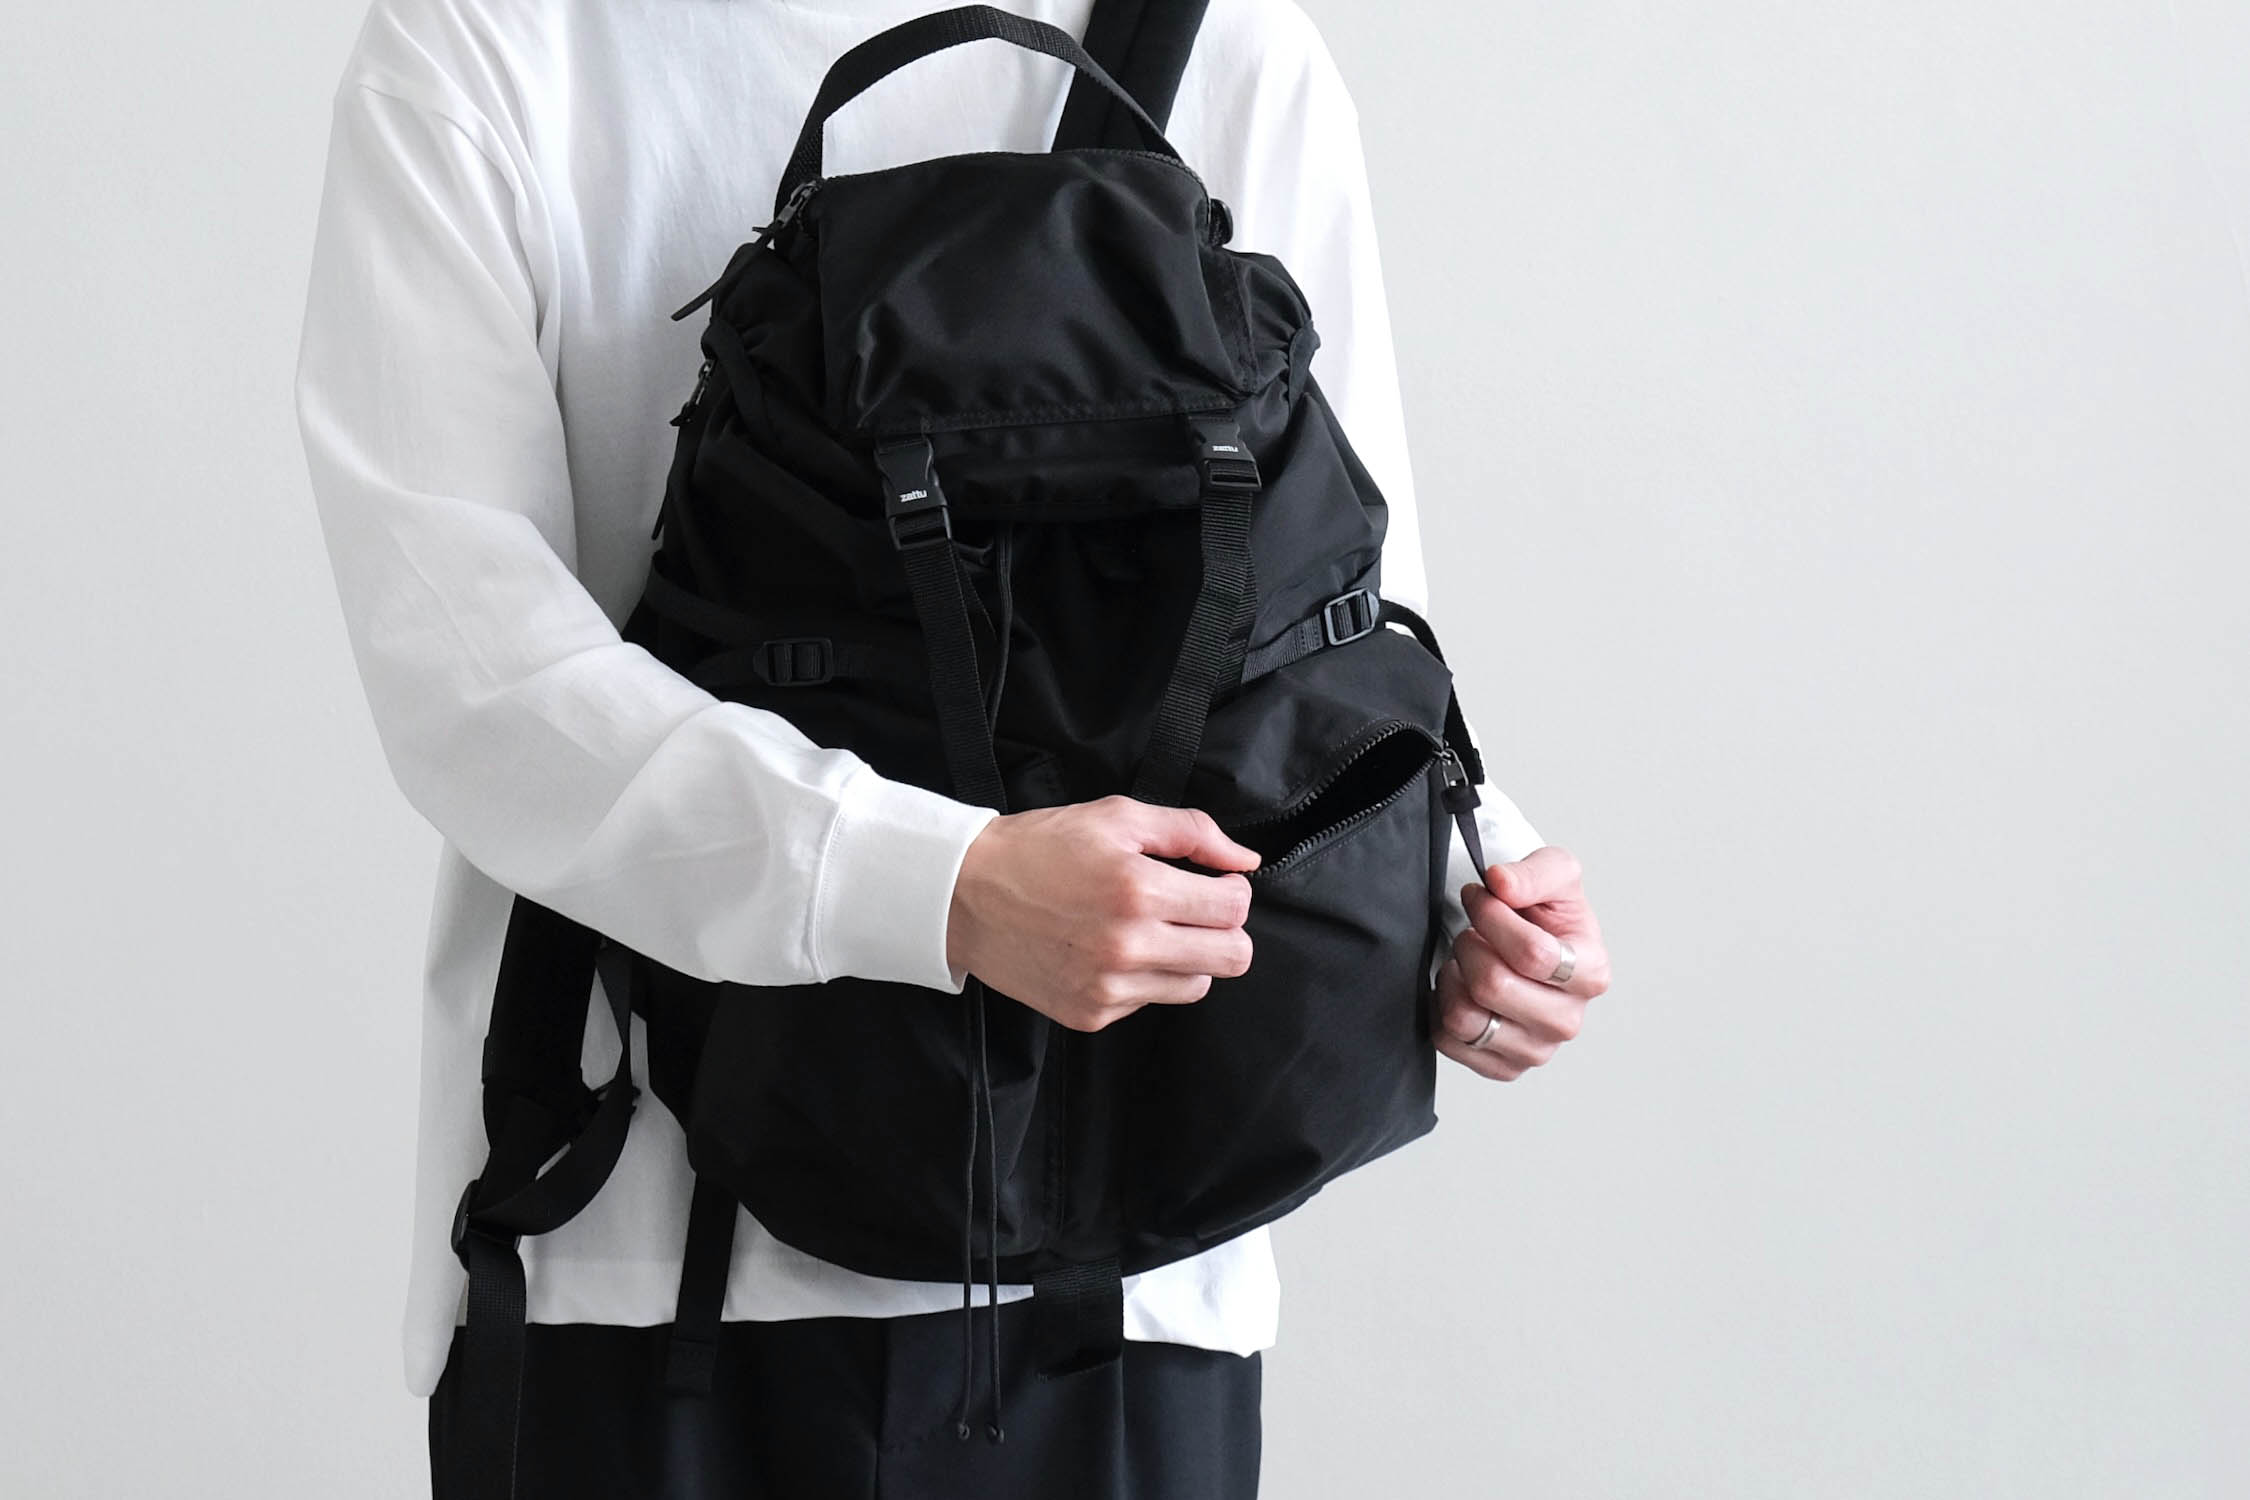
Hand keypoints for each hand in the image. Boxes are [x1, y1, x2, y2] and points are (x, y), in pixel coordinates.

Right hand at [946, 795, 1259, 1031]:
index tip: (1214, 884)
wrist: (963, 895)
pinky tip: (1111, 950)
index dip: (1233, 891)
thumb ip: (1191, 832)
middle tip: (1197, 911)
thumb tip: (1245, 860)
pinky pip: (1149, 1002)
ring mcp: (1108, 988)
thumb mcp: (1117, 817)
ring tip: (1150, 929)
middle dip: (1225, 930)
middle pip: (1232, 958)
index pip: (1234, 910)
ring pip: (1195, 986)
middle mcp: (1128, 946)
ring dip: (1187, 957)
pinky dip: (1143, 978)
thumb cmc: (1039, 848)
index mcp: (1138, 890)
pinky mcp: (1090, 1014)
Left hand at [1434, 846, 1610, 1080]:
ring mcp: (1536, 1049)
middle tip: (1471, 933)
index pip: (1532, 953)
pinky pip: (1449, 1041)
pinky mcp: (1503, 1067)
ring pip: (1466, 1018)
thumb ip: (1533, 872)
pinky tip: (1459, 988)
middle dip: (1469, 946)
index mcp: (1591, 973)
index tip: (1479, 897)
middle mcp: (1568, 1020)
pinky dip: (1442, 1007)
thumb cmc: (1545, 913)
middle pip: (1494, 986)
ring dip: (1453, 978)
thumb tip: (1501, 883)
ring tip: (1464, 961)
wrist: (1529, 941)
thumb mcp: (1554, 872)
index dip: (1492, 917)